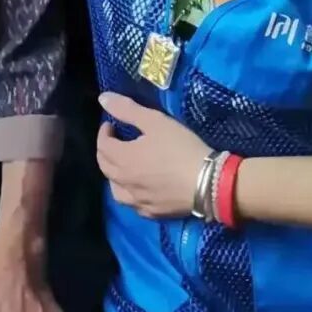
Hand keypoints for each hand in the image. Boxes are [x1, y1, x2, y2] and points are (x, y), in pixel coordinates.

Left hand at [97, 93, 209, 218]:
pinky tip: (138, 189)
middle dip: (105, 152)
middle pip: (105, 167)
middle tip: (115, 142)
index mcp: (123, 158)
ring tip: (123, 166)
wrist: (208, 183)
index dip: (104, 133)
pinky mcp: (152, 213)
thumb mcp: (155, 121)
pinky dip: (129, 194)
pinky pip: (132, 204)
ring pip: (115, 189)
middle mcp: (125, 182)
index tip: (111, 125)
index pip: (102, 145)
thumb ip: (127, 110)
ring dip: (114, 175)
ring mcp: (137, 200)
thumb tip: (103, 99)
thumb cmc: (180, 148)